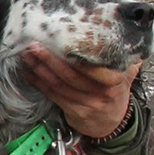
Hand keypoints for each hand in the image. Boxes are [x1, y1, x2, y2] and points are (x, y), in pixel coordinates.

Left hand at [20, 45, 137, 139]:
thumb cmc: (115, 93)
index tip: (60, 41)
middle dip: (50, 59)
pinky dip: (39, 83)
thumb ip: (126, 57)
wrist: (112, 122)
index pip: (93, 67)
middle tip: (35, 45)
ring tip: (27, 56)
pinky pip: (53, 95)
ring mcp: (86, 104)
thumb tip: (126, 32)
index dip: (74, 56)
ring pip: (59, 85)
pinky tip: (28, 72)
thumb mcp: (126, 75)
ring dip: (40, 70)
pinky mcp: (73, 111)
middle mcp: (101, 93)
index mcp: (115, 81)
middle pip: (71, 75)